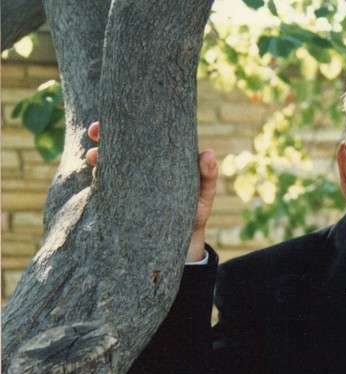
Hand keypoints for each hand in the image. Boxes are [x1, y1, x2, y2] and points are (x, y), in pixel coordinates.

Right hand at [86, 121, 217, 261]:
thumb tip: (209, 153)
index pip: (142, 136)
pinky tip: (95, 177)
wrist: (183, 240)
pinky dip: (99, 179)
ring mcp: (130, 182)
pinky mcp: (122, 199)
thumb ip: (207, 176)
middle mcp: (143, 167)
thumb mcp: (204, 195)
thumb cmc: (195, 212)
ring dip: (97, 156)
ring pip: (108, 163)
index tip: (116, 118)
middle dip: (104, 135)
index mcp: (161, 159)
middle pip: (120, 145)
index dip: (127, 125)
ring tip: (94, 158)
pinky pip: (106, 185)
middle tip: (95, 132)